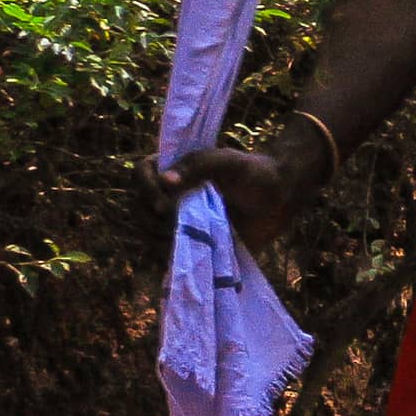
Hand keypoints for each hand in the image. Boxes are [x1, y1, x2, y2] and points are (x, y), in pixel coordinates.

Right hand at [157, 130, 322, 252]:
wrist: (278, 200)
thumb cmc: (255, 175)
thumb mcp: (229, 163)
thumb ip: (199, 166)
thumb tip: (166, 181)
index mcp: (175, 170)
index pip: (141, 173)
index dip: (145, 187)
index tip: (164, 201)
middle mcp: (169, 195)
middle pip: (137, 206)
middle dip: (151, 215)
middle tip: (177, 220)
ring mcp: (176, 221)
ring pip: (146, 232)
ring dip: (158, 235)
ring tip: (187, 234)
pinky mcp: (187, 243)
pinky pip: (163, 253)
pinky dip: (168, 253)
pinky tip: (188, 249)